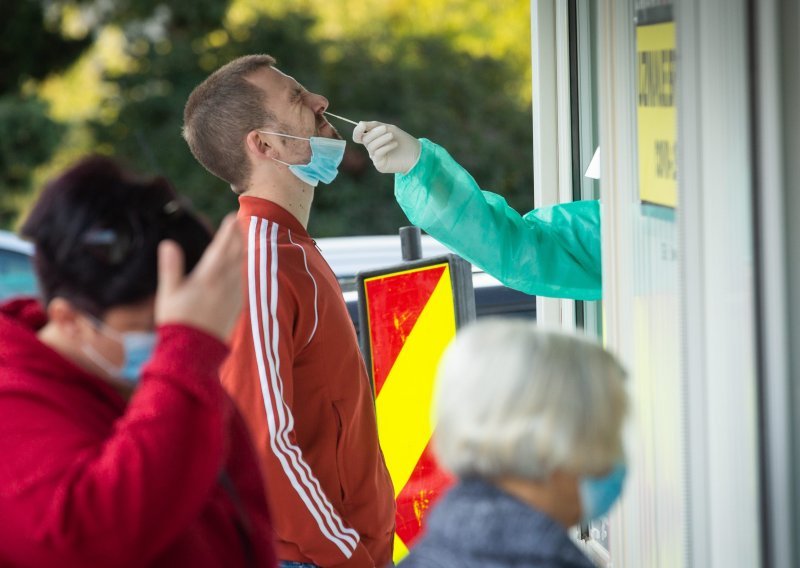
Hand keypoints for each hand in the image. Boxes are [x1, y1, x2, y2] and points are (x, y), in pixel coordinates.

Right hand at [155, 214, 242, 340]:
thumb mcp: (168, 294)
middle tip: (238, 223)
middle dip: (236, 238)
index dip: (226, 233)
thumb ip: (170, 267)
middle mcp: (224, 286)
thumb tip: (168, 243)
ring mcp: (232, 297)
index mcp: (207, 280)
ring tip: (240, 240)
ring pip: (240, 268)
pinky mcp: (236, 307)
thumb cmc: (177, 321)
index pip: (220, 250)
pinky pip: (241, 283)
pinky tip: (239, 267)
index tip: (230, 218)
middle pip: (234, 256)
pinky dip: (240, 270)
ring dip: (240, 252)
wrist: (193, 351)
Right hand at [352, 121, 420, 173]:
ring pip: (371, 146)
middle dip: (375, 132)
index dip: (357, 131)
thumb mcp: (389, 128)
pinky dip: (386, 147)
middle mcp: (371, 148)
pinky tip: (395, 144)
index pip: (358, 136)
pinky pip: (377, 154)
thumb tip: (360, 123)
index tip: (362, 125)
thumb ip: (374, 126)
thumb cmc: (403, 139)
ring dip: (381, 139)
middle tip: (386, 129)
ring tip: (392, 136)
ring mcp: (375, 157)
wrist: (415, 153)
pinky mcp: (379, 165)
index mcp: (372, 139)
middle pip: (365, 139)